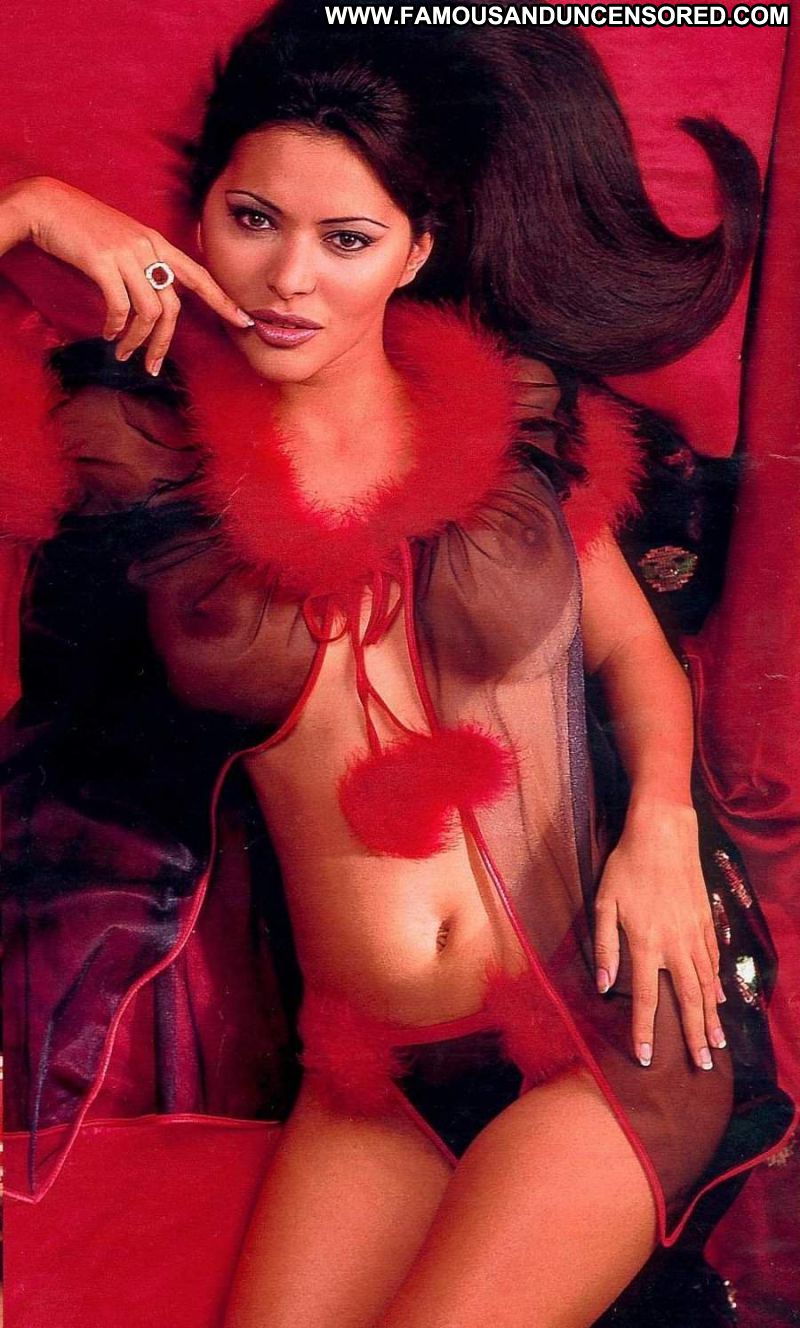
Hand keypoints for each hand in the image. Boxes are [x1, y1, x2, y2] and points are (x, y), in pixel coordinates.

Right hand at [2, 177, 253, 372]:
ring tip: (123, 353)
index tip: (244, 321)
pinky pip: (121, 307)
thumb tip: (153, 302)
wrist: (46, 205)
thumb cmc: (81, 227)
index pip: (199, 275)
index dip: (222, 301)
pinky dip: (117, 328)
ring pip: (149, 311)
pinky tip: (108, 335)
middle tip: (152, 366)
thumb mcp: (122, 241)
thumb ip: (142, 265)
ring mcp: (126, 253)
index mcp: (156, 242)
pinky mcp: (103, 261)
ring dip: (138, 340)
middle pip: (172, 306)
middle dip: (163, 342)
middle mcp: (147, 247)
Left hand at [593, 798, 725, 1070]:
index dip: (646, 1031)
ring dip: (712, 1017)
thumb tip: (605, 986)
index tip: (647, 1059)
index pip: (648, 998)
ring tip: (717, 1044)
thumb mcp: (604, 903)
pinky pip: (713, 961)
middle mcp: (675, 945)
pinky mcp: (705, 921)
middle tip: (704, 1066)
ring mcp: (695, 934)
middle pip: (688, 1000)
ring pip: (706, 985)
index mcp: (646, 943)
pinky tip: (720, 1000)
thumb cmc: (626, 866)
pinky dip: (717, 985)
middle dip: (695, 1036)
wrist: (664, 833)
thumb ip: (605, 947)